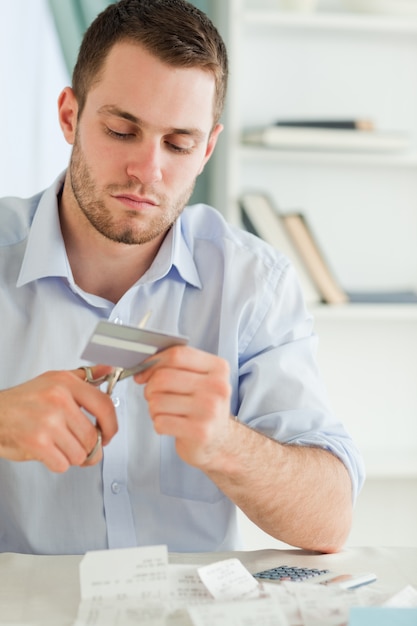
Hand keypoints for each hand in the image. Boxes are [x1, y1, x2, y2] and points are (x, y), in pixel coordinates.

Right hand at [0, 366, 117, 472]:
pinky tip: (49, 452)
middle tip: (79, 444)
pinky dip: (57, 463)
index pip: (104, 405)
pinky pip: (62, 464)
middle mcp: (58, 400)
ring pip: (79, 453)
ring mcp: (47, 421)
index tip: (108, 433)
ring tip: (60, 446)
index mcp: (66, 383)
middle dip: (88, 447)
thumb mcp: (54, 380)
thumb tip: (109, 369)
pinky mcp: (36, 442)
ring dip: (72, 456)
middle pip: (93, 436)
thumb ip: (85, 376)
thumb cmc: (23, 400)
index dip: (111, 426)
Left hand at [134, 346, 232, 468]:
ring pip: (157, 401)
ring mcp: (210, 410)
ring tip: (166, 412)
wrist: (221, 440)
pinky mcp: (200, 432)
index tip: (144, 372)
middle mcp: (217, 387)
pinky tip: (172, 425)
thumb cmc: (204, 406)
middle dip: (150, 388)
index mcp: (218, 368)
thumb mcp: (200, 379)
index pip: (177, 355)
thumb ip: (176, 367)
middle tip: (154, 395)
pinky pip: (161, 422)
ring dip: (154, 408)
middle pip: (163, 377)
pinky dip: (159, 424)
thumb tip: (143, 368)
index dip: (153, 362)